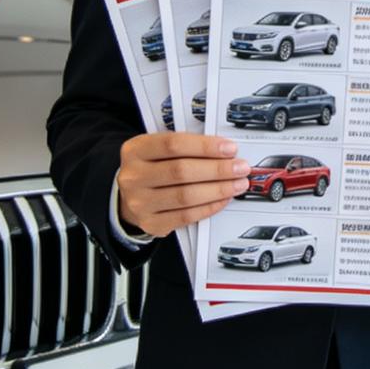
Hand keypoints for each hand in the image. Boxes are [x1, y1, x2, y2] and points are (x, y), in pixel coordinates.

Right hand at [117, 133, 249, 237]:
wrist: (130, 196)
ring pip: (186, 196)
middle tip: (240, 167)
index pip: (173, 144)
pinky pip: (186, 216)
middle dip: (217, 169)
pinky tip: (223, 198)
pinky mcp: (151, 223)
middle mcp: (134, 176)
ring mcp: (140, 203)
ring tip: (237, 184)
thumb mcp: (158, 149)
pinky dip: (209, 207)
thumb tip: (224, 150)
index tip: (229, 148)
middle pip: (181, 171)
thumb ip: (186, 146)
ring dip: (218, 189)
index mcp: (136, 150)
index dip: (205, 146)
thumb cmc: (151, 167)